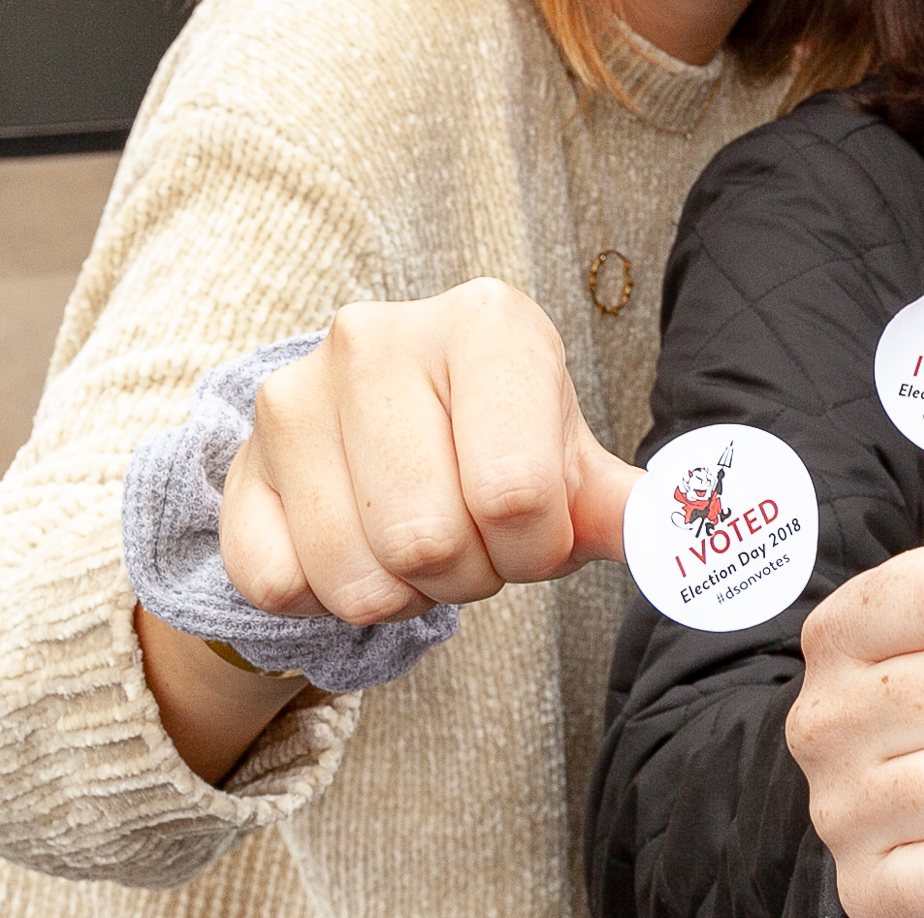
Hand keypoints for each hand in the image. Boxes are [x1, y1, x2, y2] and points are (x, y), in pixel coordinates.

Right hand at [220, 278, 642, 622]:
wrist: (381, 424)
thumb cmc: (496, 442)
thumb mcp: (565, 455)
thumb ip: (621, 506)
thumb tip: (684, 543)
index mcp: (487, 322)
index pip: (516, 492)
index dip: (537, 547)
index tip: (535, 529)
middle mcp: (379, 337)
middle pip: (431, 541)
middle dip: (471, 575)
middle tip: (475, 544)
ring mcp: (294, 394)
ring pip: (357, 578)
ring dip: (402, 596)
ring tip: (419, 547)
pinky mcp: (239, 461)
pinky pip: (280, 587)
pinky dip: (326, 600)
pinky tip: (354, 548)